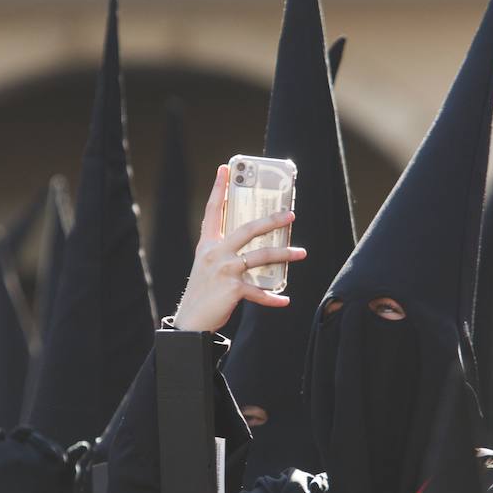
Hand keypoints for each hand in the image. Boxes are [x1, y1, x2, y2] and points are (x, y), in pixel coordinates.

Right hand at [171, 165, 305, 332]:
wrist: (191, 323)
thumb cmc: (202, 295)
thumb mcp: (207, 268)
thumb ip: (224, 255)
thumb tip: (255, 250)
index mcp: (207, 245)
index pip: (213, 211)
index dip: (218, 189)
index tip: (225, 169)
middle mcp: (215, 253)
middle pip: (248, 229)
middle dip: (272, 220)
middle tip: (291, 215)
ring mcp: (225, 269)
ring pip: (261, 256)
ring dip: (285, 254)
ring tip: (302, 253)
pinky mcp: (233, 288)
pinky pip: (259, 291)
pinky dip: (273, 298)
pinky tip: (285, 300)